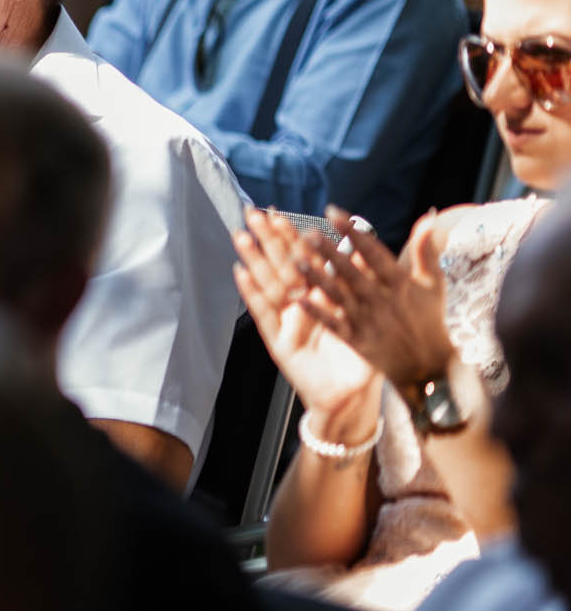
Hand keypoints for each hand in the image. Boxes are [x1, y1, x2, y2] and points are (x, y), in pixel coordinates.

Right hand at [232, 208, 378, 426]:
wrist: (354, 397)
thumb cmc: (363, 357)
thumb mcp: (369, 315)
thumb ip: (364, 283)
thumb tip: (365, 246)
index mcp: (321, 297)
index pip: (303, 259)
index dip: (289, 235)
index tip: (278, 213)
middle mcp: (300, 306)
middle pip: (280, 266)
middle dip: (266, 239)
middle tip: (253, 213)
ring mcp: (286, 323)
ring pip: (268, 285)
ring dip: (254, 259)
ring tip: (241, 236)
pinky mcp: (278, 342)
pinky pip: (264, 314)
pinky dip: (252, 294)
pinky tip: (240, 273)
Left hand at [297, 207, 452, 390]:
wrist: (429, 366)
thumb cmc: (429, 319)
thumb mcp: (433, 284)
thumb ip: (426, 251)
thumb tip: (428, 219)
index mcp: (401, 283)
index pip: (373, 253)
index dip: (352, 232)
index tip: (332, 212)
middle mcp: (383, 300)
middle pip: (351, 272)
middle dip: (329, 253)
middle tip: (306, 234)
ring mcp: (369, 321)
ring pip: (339, 296)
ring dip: (317, 279)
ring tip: (295, 261)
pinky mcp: (358, 341)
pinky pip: (334, 324)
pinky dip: (317, 312)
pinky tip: (297, 298)